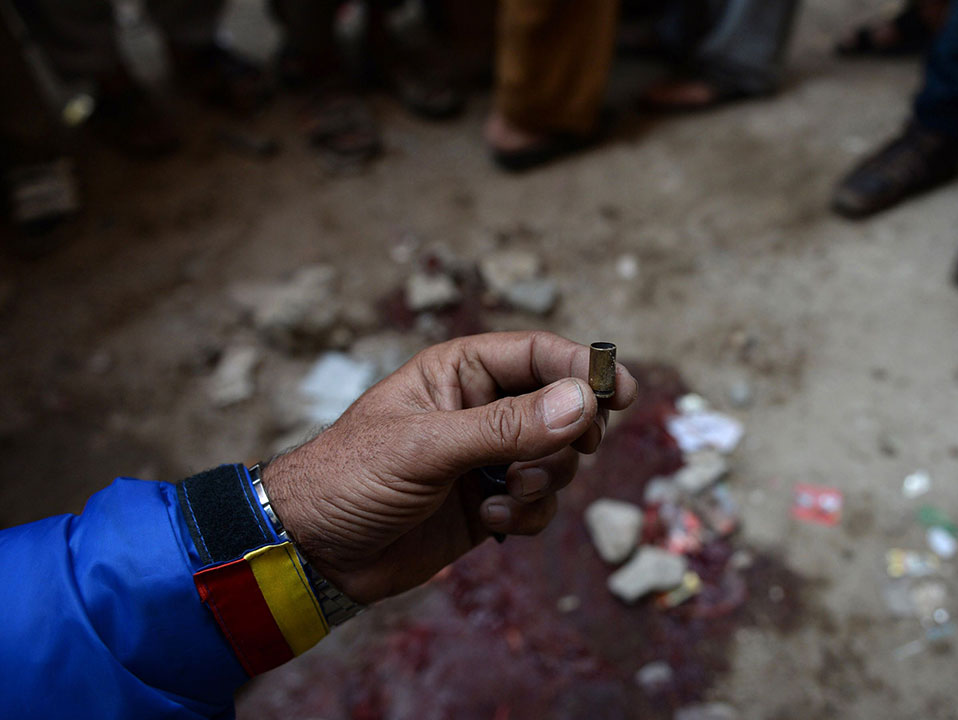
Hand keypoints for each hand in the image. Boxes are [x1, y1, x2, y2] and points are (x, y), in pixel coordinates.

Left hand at [261, 331, 637, 602]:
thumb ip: (505, 427)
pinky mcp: (492, 503)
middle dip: (566, 437)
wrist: (315, 551)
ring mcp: (489, 458)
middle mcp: (482, 409)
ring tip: (502, 494)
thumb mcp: (426, 447)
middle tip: (556, 455)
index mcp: (461, 372)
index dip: (583, 369)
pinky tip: (489, 522)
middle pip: (562, 408)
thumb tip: (581, 404)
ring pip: (559, 459)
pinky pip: (542, 502)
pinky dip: (528, 514)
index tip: (620, 393)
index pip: (540, 354)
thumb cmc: (351, 477)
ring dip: (544, 480)